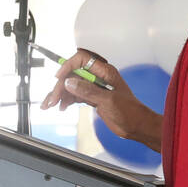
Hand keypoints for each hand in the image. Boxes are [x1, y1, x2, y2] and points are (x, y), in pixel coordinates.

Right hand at [39, 50, 162, 149]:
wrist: (136, 126)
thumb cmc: (130, 111)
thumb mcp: (108, 100)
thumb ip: (88, 90)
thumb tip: (70, 82)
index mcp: (105, 72)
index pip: (82, 60)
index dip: (68, 66)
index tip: (59, 78)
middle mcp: (98, 77)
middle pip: (73, 75)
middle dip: (61, 86)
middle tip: (53, 100)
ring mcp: (94, 87)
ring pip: (72, 86)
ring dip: (60, 95)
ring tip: (50, 105)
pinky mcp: (92, 97)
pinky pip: (75, 95)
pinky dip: (66, 100)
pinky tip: (62, 107)